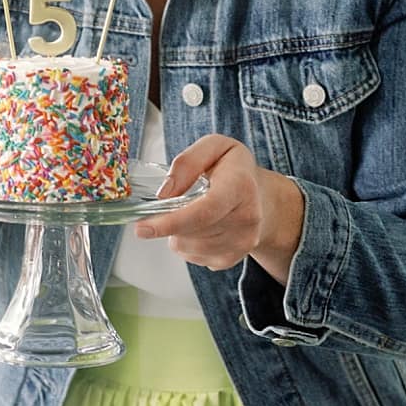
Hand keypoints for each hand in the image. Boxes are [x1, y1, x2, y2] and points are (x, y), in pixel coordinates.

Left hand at [133, 134, 304, 279]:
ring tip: (190, 212)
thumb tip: (164, 193)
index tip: (144, 228)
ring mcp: (241, 243)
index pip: (204, 212)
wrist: (262, 196)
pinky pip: (193, 257)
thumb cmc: (235, 169)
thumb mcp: (214, 146)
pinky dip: (187, 243)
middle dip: (167, 222)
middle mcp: (246, 219)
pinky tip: (198, 227)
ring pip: (187, 247)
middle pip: (190, 232)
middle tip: (168, 205)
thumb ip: (187, 162)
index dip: (171, 222)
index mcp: (240, 187)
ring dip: (177, 232)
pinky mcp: (231, 259)